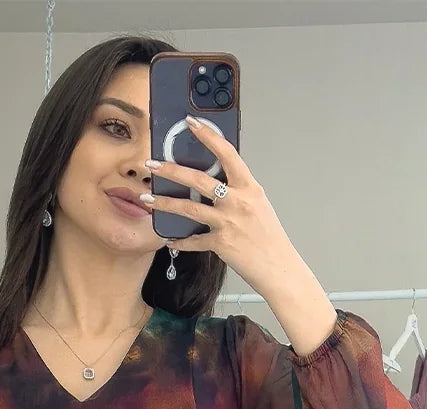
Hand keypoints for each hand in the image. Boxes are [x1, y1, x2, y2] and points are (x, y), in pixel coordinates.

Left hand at [140, 115, 299, 295]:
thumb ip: (239, 192)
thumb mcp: (258, 205)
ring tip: (147, 198)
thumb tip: (219, 182)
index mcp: (249, 187)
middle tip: (152, 164)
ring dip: (164, 202)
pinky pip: (194, 241)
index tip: (191, 123)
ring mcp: (228, 222)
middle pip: (199, 179)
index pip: (227, 154)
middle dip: (171, 170)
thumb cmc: (270, 238)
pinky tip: (169, 240)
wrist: (279, 268)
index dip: (208, 136)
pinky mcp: (220, 244)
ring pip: (189, 208)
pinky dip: (180, 241)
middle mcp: (237, 201)